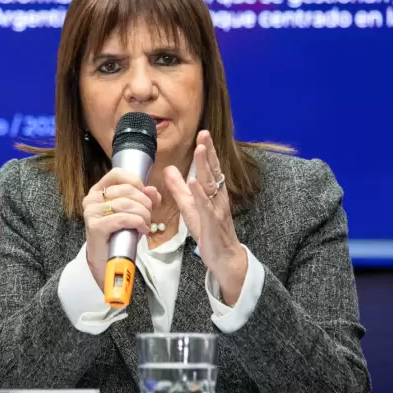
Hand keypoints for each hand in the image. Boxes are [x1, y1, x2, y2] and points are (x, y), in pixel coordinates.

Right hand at [83, 168, 161, 289]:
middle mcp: (91, 199)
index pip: (117, 174)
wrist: (106, 262)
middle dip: (144, 202)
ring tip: (146, 224)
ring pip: (127, 204)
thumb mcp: (134, 213)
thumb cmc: (119, 235)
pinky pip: (123, 218)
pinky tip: (142, 230)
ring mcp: (91, 212)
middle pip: (126, 190)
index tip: (145, 195)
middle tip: (149, 215)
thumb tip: (152, 190)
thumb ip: (144, 199)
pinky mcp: (95, 227)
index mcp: (98, 191)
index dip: (136, 182)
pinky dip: (138, 223)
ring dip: (143, 214)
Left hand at [165, 131, 246, 304]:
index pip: (210, 169)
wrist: (224, 258)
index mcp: (213, 194)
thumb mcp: (191, 207)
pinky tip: (194, 182)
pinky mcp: (211, 223)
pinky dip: (199, 194)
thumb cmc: (209, 232)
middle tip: (204, 134)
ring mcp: (216, 210)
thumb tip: (169, 170)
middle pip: (213, 172)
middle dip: (208, 152)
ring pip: (210, 185)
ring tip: (200, 150)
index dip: (207, 152)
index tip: (202, 134)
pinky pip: (205, 206)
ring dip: (205, 167)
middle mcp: (217, 198)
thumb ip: (180, 189)